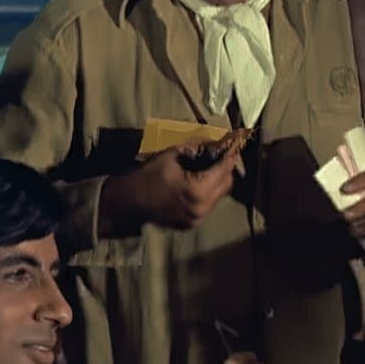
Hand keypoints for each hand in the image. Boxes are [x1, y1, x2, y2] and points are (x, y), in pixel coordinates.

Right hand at [100, 140, 238, 232]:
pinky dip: (207, 192)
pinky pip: (208, 204)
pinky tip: (199, 180)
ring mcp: (197, 218)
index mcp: (198, 190)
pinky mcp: (191, 223)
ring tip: (210, 165)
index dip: (231, 153)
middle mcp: (202, 208)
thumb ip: (196, 147)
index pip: (224, 169)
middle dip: (226, 167)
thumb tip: (215, 140)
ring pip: (219, 195)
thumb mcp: (172, 155)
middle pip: (226, 183)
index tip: (236, 141)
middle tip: (222, 151)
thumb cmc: (148, 175)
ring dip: (217, 180)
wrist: (128, 201)